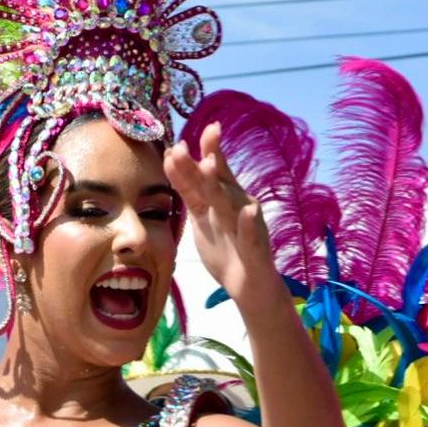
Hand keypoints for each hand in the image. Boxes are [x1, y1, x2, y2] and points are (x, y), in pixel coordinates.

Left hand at [164, 122, 285, 311]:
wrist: (248, 286)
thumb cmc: (225, 248)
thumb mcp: (200, 215)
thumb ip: (188, 187)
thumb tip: (171, 154)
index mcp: (221, 198)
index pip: (207, 173)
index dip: (195, 157)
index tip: (178, 140)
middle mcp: (235, 205)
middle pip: (218, 182)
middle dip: (204, 162)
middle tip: (184, 147)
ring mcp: (247, 225)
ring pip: (231, 204)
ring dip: (220, 185)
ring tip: (210, 165)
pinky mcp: (256, 248)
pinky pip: (252, 236)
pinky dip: (250, 225)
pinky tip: (248, 213)